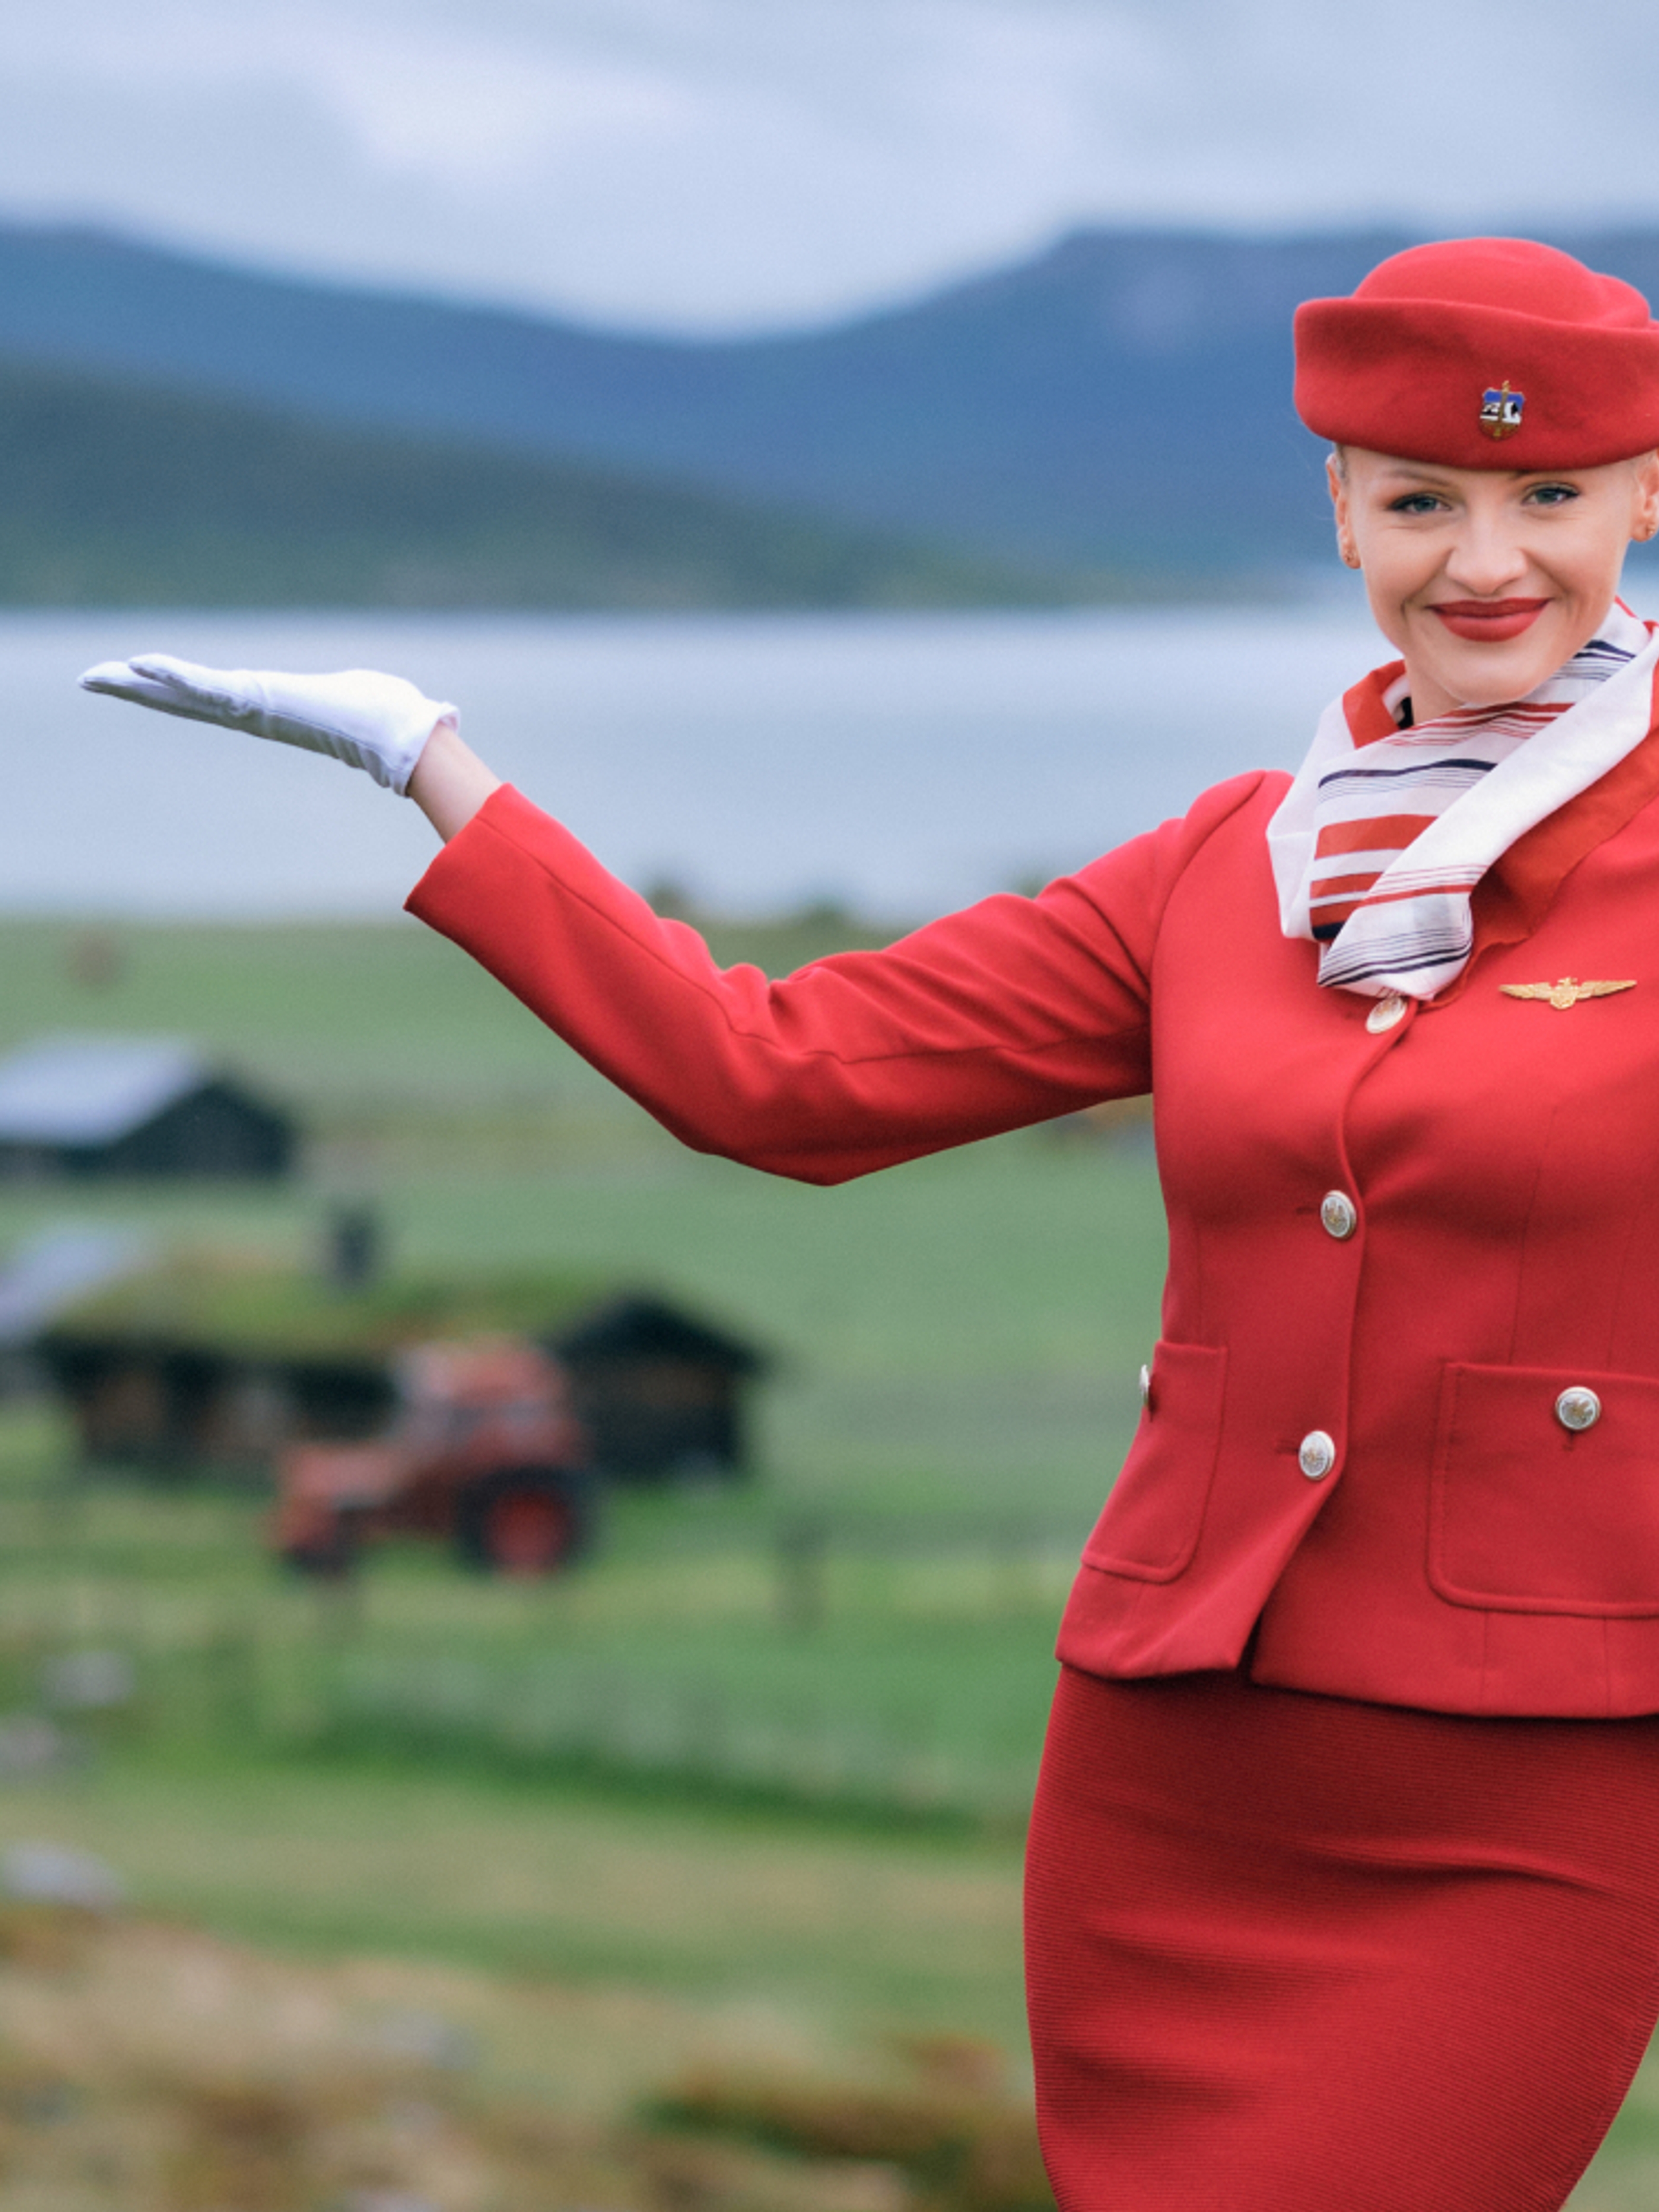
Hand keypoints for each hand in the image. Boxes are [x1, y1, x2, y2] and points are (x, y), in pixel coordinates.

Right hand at [77, 653, 456, 794]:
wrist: (401, 737)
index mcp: (274, 709)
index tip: (145, 680)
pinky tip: (141, 667)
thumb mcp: (376, 698)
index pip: (215, 698)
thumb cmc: (395, 719)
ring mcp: (255, 710)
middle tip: (93, 679)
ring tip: (98, 676)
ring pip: (185, 698)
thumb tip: (444, 713)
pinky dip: (175, 676)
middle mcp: (256, 713)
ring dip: (140, 686)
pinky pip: (208, 688)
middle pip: (185, 701)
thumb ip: (388, 703)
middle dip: (139, 690)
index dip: (179, 690)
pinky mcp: (259, 703)